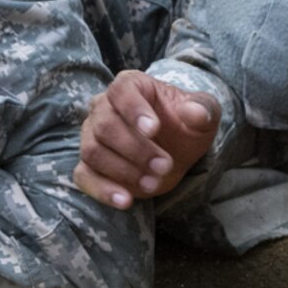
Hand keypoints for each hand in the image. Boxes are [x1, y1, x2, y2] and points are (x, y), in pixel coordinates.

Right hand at [75, 70, 220, 209]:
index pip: (122, 91)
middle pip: (105, 126)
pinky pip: (84, 176)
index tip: (154, 129)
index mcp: (130, 86)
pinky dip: (102, 190)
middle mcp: (103, 107)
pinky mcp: (89, 165)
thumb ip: (202, 110)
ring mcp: (92, 136)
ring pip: (93, 151)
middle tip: (164, 166)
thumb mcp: (204, 115)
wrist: (177, 151)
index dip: (134, 110)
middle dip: (136, 149)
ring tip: (153, 183)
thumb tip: (195, 113)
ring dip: (123, 171)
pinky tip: (126, 201)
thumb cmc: (186, 125)